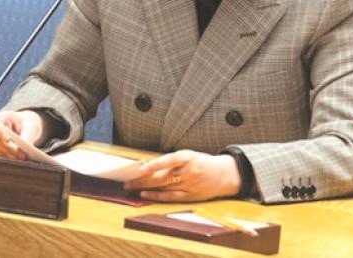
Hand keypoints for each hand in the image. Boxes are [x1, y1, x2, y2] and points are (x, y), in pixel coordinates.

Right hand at [0, 110, 44, 159]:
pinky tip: (21, 162)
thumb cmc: (28, 123)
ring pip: (0, 151)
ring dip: (11, 156)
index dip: (0, 133)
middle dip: (10, 149)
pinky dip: (12, 159)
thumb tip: (22, 150)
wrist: (27, 127)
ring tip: (24, 158)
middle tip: (22, 154)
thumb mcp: (30, 126)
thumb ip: (27, 135)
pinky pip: (4, 157)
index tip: (8, 140)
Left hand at [124, 150, 241, 201]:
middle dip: (142, 180)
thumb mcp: (190, 156)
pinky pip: (170, 196)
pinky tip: (145, 195)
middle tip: (127, 182)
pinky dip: (156, 196)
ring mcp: (189, 185)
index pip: (169, 160)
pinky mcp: (190, 195)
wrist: (225, 175)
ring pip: (163, 187)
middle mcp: (189, 171)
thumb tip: (149, 166)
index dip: (155, 165)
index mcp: (189, 157)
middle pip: (162, 177)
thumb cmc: (204, 162)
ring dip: (145, 187)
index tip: (141, 169)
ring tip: (131, 188)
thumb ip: (172, 160)